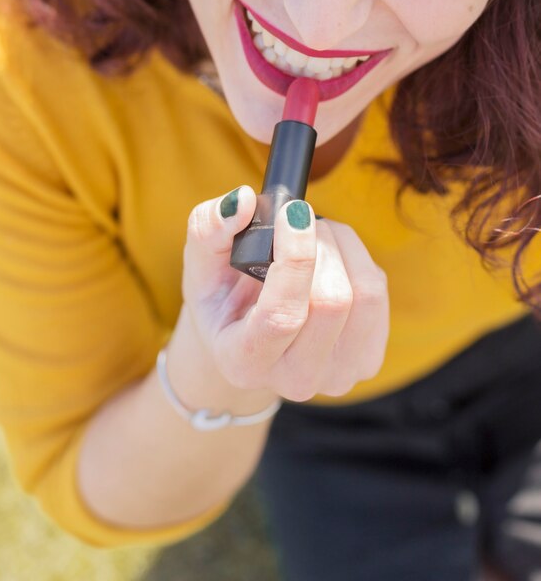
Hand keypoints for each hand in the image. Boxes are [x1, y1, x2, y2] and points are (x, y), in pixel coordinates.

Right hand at [182, 186, 389, 401]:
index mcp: (243, 362)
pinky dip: (359, 263)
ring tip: (318, 235)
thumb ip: (209, 228)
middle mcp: (293, 380)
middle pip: (331, 302)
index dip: (295, 258)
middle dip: (320, 245)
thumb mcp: (201, 265)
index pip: (282, 315)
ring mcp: (335, 376)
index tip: (294, 213)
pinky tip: (334, 261)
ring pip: (365, 296)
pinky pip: (379, 297)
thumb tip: (243, 200)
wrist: (248, 336)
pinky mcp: (366, 361)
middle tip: (300, 221)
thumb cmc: (223, 299)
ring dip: (344, 247)